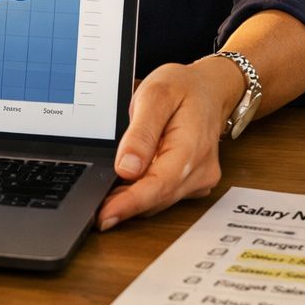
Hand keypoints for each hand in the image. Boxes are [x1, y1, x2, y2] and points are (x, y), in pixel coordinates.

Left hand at [96, 58, 240, 230]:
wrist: (209, 88)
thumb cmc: (182, 88)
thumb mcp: (156, 95)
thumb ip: (141, 133)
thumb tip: (126, 168)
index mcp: (191, 148)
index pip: (158, 186)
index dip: (129, 204)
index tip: (105, 216)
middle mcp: (200, 170)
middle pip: (157, 198)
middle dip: (124, 205)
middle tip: (95, 207)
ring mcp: (198, 179)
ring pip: (159, 200)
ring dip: (132, 200)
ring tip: (106, 195)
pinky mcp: (192, 183)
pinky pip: (164, 194)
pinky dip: (143, 193)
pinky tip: (127, 186)